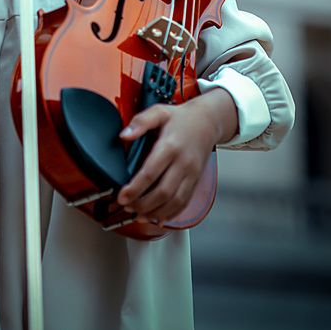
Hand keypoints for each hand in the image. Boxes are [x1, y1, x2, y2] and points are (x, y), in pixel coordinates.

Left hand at [115, 97, 221, 223]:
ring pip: (175, 202)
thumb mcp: (159, 112)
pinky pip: (184, 202)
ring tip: (139, 215)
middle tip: (128, 207)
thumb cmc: (182, 118)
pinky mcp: (195, 181)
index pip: (151, 173)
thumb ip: (140, 122)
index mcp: (170, 146)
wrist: (208, 121)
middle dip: (143, 205)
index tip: (122, 196)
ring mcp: (191, 174)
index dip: (135, 188)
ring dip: (156, 212)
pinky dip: (171, 214)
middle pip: (163, 192)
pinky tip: (158, 217)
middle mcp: (182, 163)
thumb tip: (124, 135)